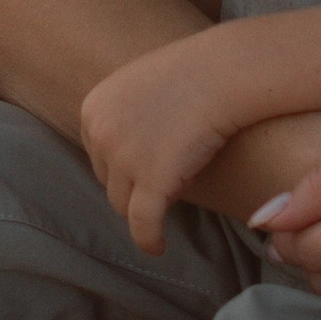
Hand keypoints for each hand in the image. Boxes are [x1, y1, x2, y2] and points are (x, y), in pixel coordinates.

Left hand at [80, 38, 234, 248]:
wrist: (227, 72)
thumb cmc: (197, 72)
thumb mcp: (141, 84)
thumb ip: (124, 112)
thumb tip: (126, 148)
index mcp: (93, 108)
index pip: (98, 154)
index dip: (124, 164)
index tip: (147, 164)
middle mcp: (101, 133)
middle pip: (109, 180)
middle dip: (134, 183)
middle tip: (167, 177)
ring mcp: (124, 158)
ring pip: (124, 205)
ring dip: (147, 204)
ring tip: (175, 194)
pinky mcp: (153, 181)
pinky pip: (143, 224)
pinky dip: (149, 239)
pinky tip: (158, 247)